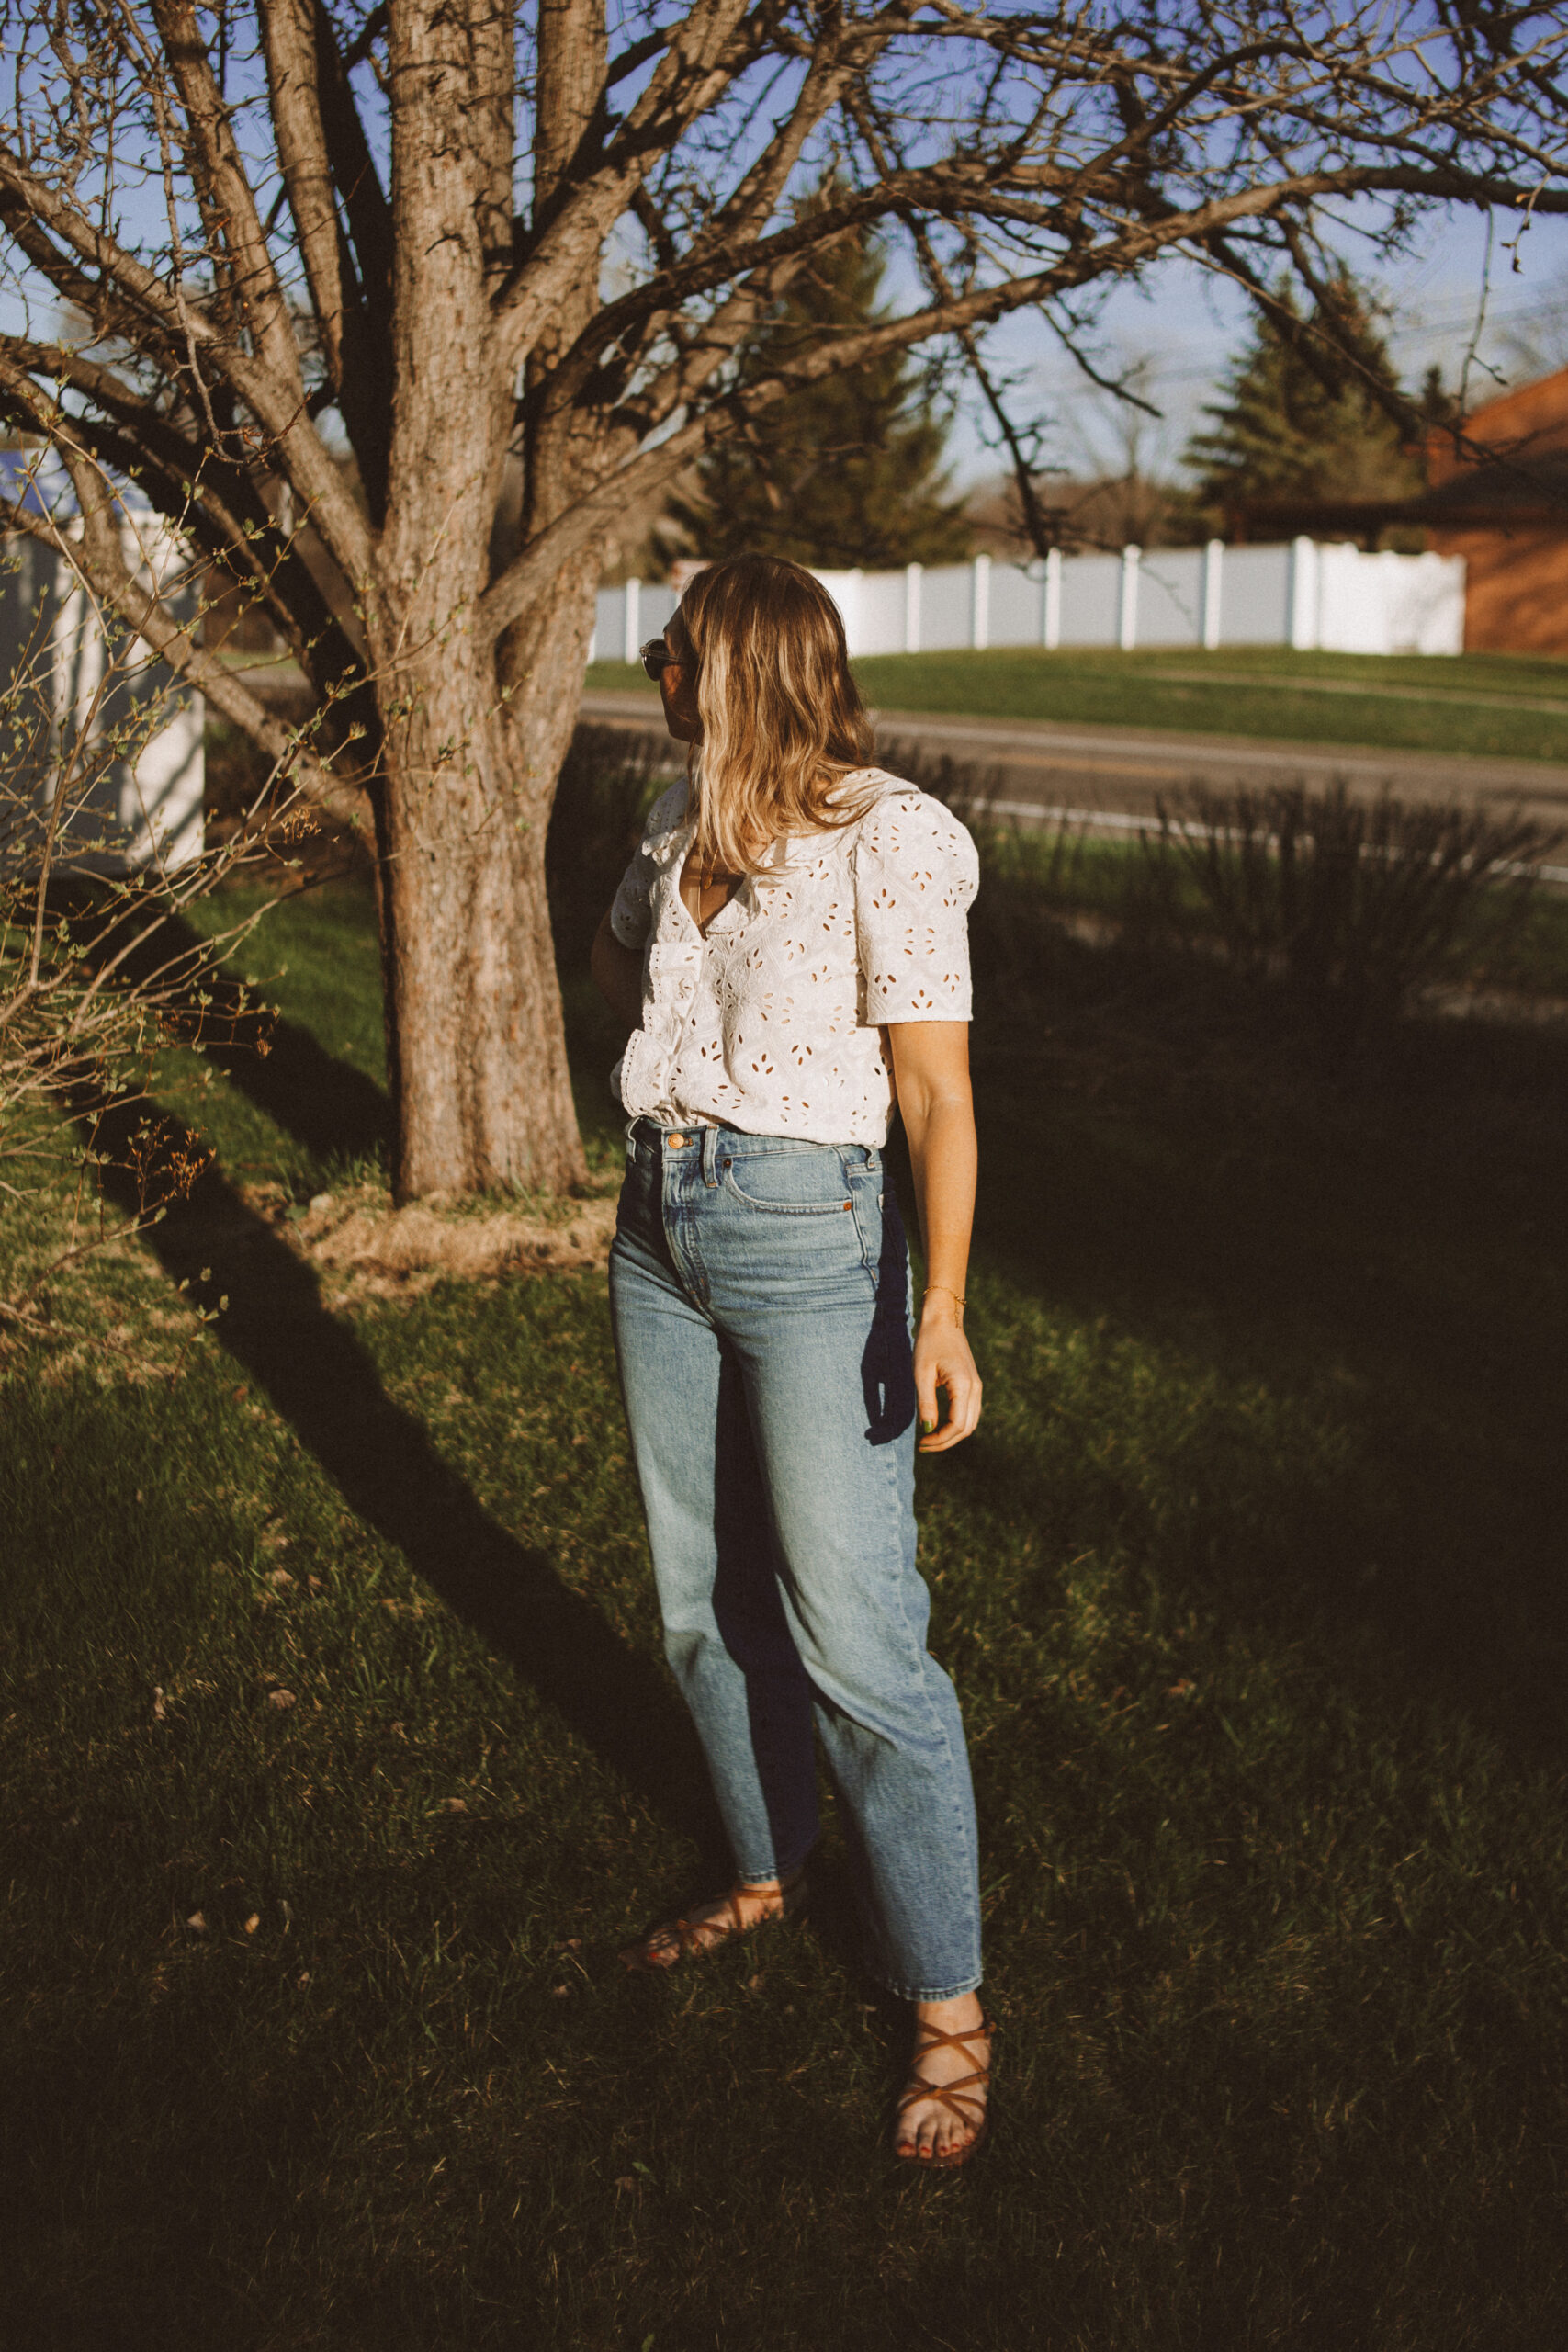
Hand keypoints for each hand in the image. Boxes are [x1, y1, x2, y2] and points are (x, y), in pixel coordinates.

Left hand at [914, 1302, 981, 1451]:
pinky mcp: (972, 1384)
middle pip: (966, 1429)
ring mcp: (976, 1387)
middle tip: (923, 1446)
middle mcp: (975, 1389)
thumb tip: (928, 1429)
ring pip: (970, 1423)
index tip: (921, 1443)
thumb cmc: (929, 1343)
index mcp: (963, 1386)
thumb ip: (926, 1403)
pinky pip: (969, 1413)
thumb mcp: (922, 1374)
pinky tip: (940, 1426)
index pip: (956, 1426)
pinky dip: (957, 1425)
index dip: (939, 1440)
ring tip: (930, 1439)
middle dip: (945, 1442)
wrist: (944, 1320)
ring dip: (952, 1436)